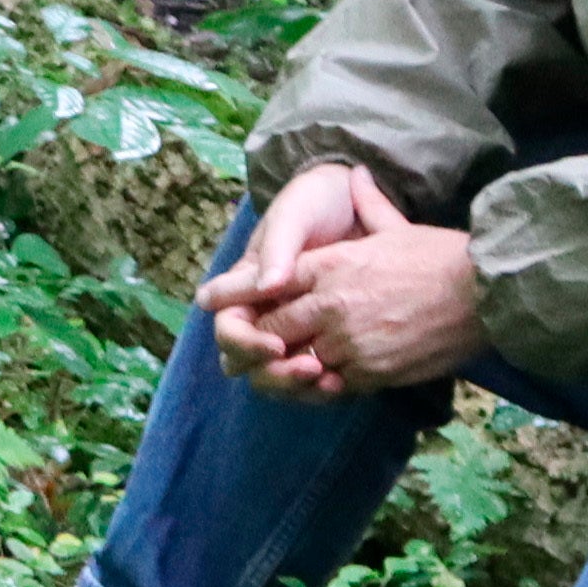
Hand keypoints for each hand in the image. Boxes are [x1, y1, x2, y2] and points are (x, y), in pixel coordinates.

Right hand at [198, 160, 376, 390]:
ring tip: (330, 381)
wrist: (359, 201)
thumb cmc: (317, 200)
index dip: (245, 343)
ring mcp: (294, 329)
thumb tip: (266, 287)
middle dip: (272, 373)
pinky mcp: (324, 340)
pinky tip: (343, 383)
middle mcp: (264, 312)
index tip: (277, 346)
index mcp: (247, 285)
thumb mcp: (296, 213)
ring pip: (277, 375)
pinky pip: (311, 376)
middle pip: (247, 362)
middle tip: (309, 370)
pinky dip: (322, 386)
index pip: (228, 327)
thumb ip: (279, 246)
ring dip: (296, 385)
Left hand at [209, 173, 490, 401]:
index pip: (267, 285)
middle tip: (251, 347)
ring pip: (298, 363)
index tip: (214, 303)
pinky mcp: (370, 372)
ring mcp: (348, 342)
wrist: (484, 294)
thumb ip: (368, 204)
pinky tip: (328, 379)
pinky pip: (331, 385)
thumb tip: (358, 172)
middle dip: (261, 339)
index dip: (240, 297)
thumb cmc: (442, 256)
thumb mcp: (396, 226)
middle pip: (273, 330)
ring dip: (292, 366)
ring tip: (289, 367)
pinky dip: (325, 384)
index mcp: (330, 266)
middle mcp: (329, 305)